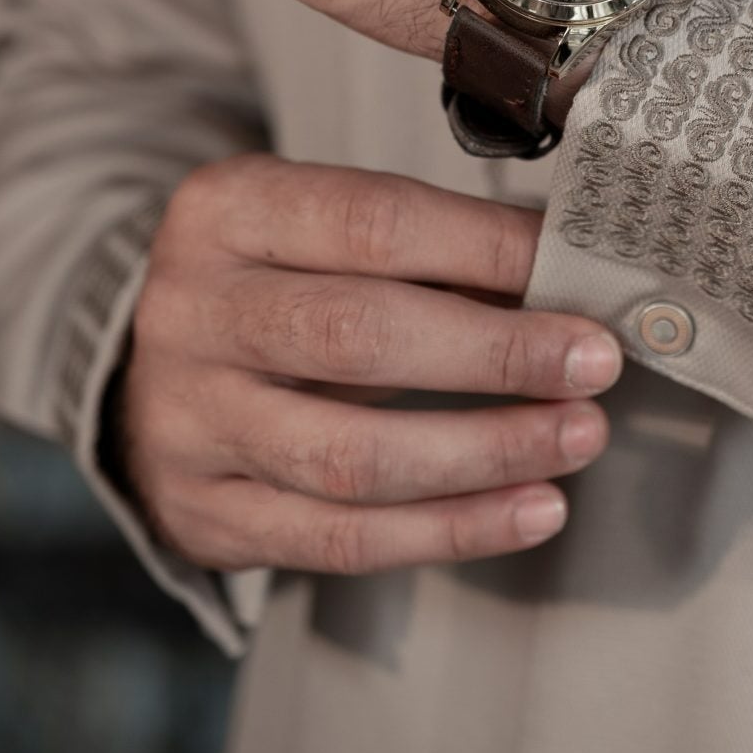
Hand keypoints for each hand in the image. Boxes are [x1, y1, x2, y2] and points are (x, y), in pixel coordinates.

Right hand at [116, 156, 622, 574]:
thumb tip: (571, 271)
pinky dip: (450, 529)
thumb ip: (434, 243)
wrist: (159, 369)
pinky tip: (530, 509)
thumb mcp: (326, 227)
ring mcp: (189, 423)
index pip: (373, 223)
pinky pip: (341, 540)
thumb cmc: (279, 281)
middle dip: (496, 354)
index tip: (575, 267)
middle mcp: (193, 314)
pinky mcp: (206, 514)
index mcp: (227, 212)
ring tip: (577, 437)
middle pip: (356, 336)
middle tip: (593, 363)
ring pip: (350, 456)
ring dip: (486, 453)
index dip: (487, 249)